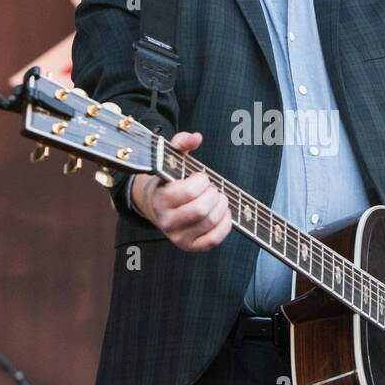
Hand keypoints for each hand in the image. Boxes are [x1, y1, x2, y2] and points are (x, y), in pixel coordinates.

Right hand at [130, 131, 232, 251]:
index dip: (201, 182)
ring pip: (209, 222)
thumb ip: (182, 143)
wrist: (159, 206)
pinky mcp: (190, 246)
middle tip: (212, 189)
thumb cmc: (170, 180)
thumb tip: (196, 137)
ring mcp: (178, 237)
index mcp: (160, 199)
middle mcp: (166, 221)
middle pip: (201, 210)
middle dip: (214, 195)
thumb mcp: (172, 159)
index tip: (201, 177)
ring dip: (221, 206)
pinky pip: (214, 239)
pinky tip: (223, 212)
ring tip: (218, 198)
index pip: (187, 192)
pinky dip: (225, 224)